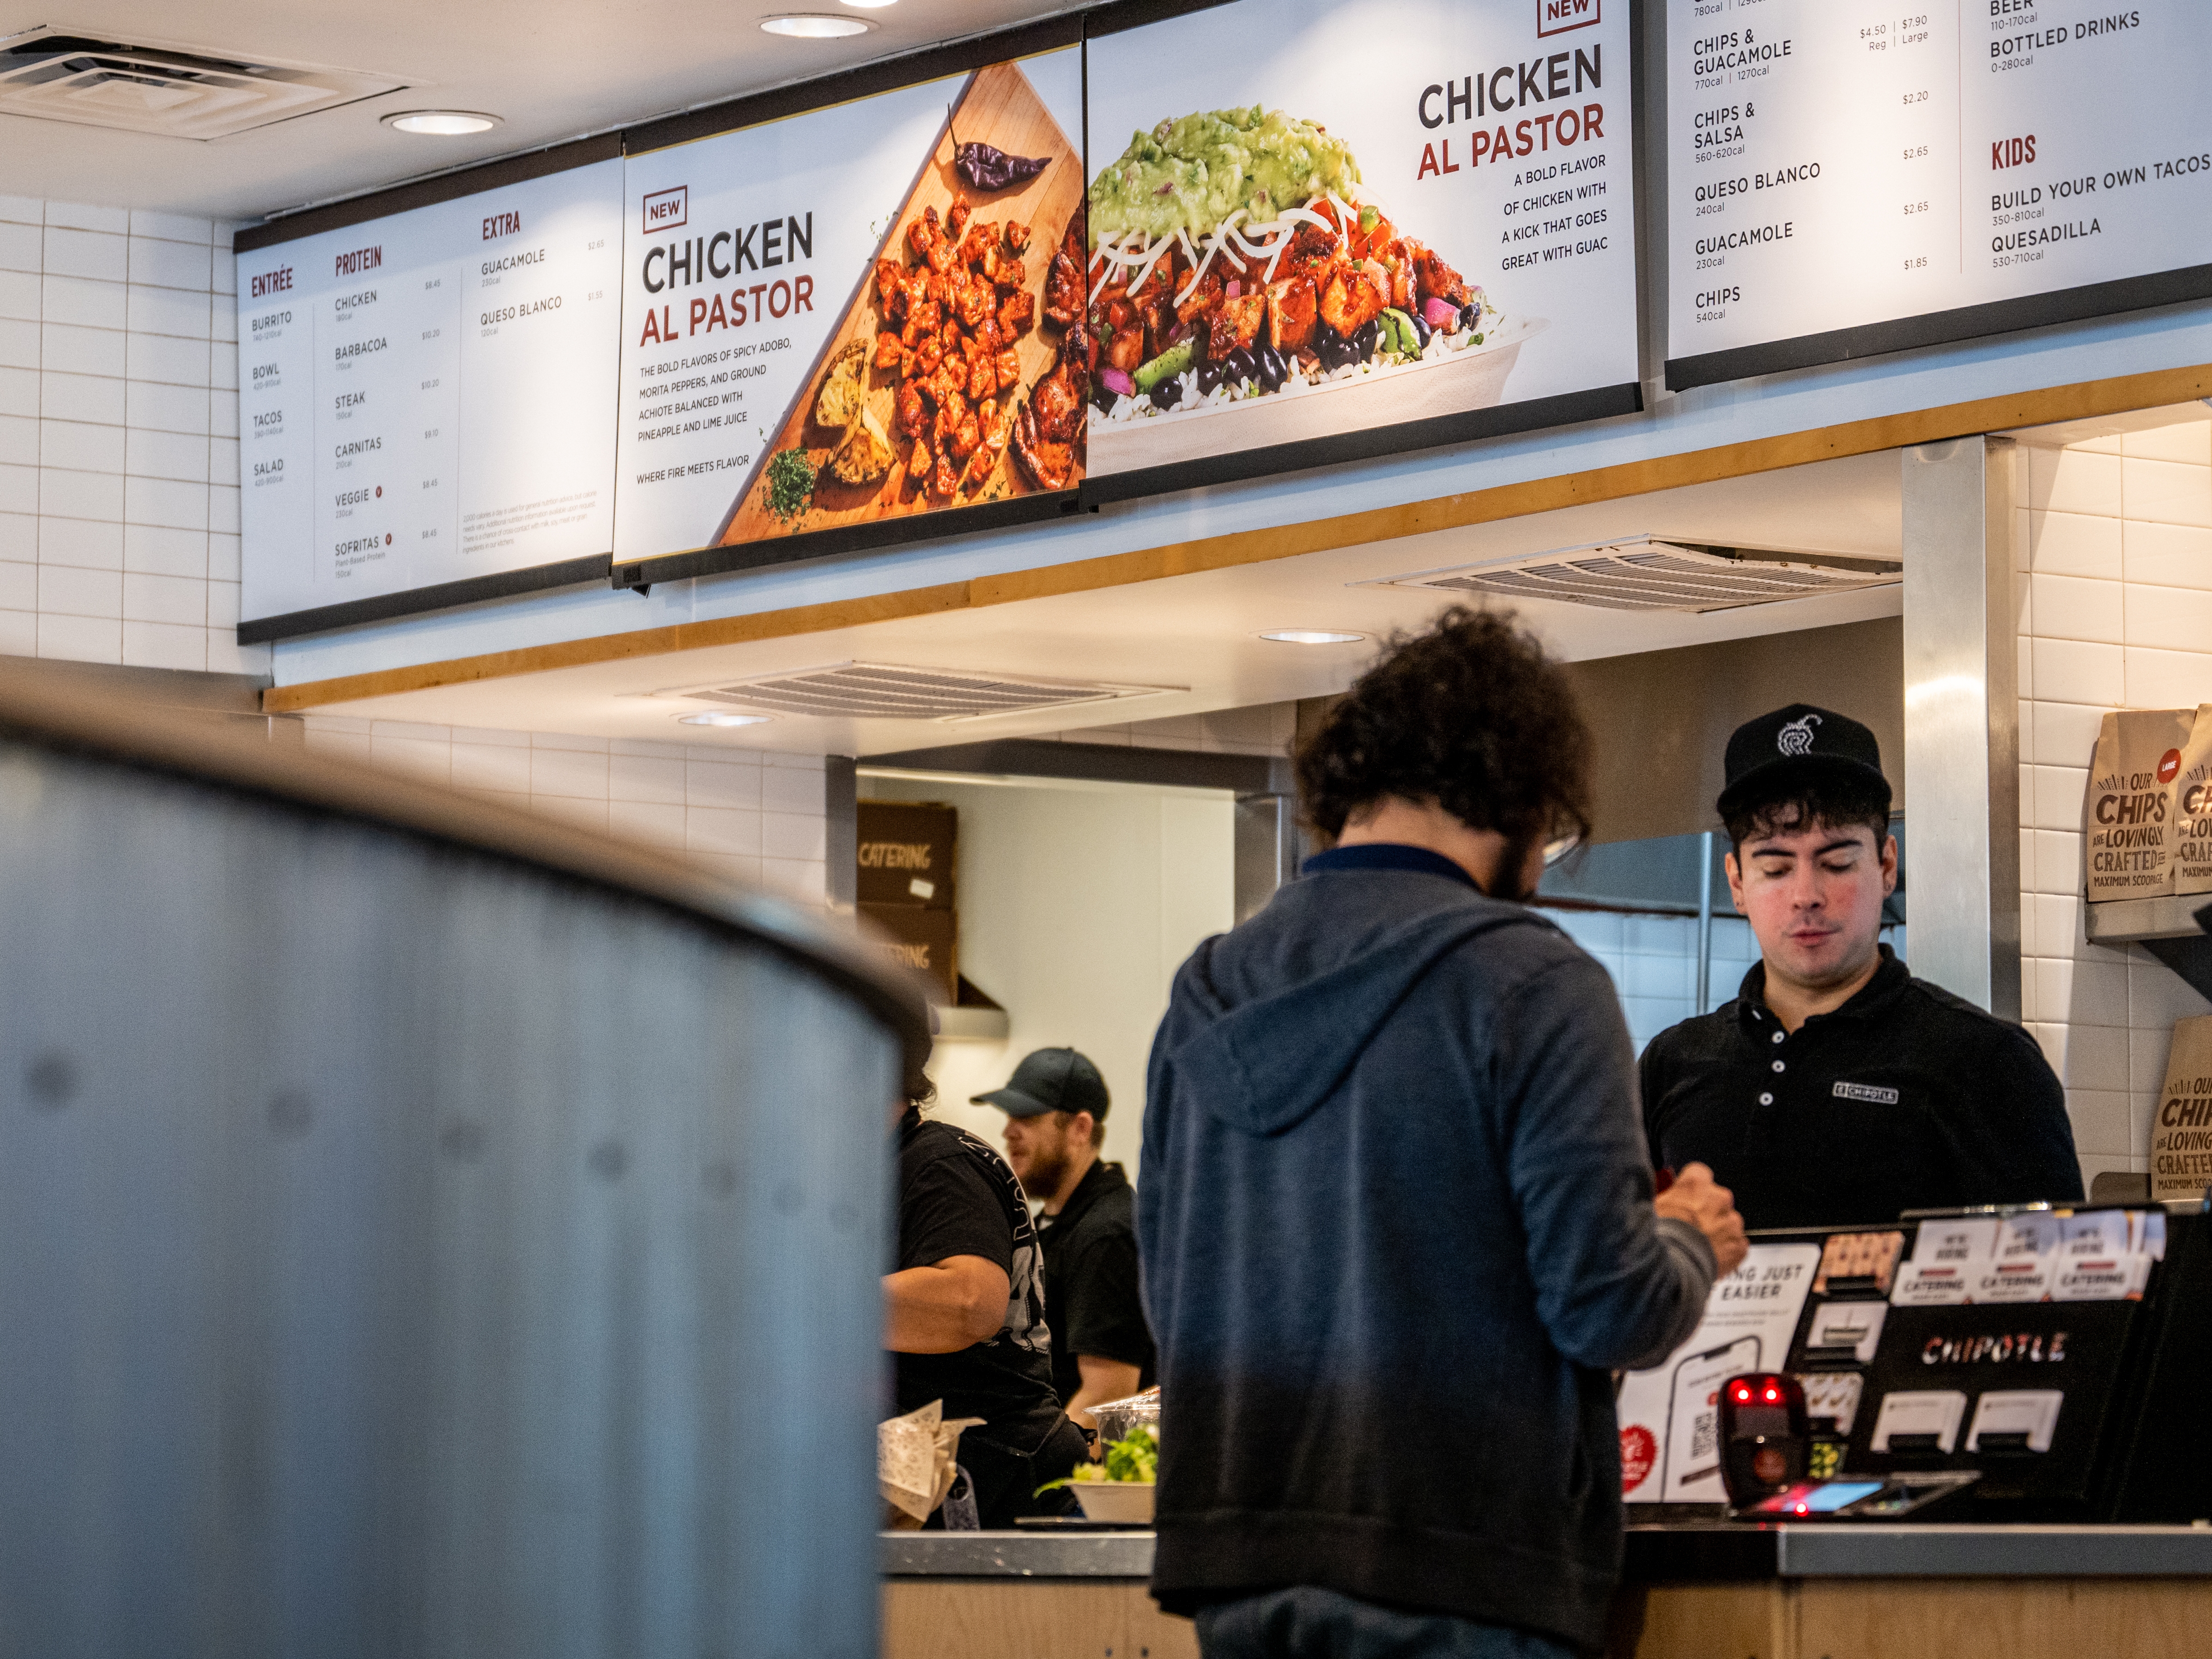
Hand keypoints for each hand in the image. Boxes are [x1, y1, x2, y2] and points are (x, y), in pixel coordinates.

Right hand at [1654, 1161, 1747, 1278]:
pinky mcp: (1739, 1245)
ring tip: (1698, 1244)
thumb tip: (1655, 1194)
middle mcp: (1718, 1198)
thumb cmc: (1660, 1239)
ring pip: (1728, 1221)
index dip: (1691, 1188)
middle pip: (1716, 1197)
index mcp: (1695, 1184)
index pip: (1699, 1173)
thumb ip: (1662, 1196)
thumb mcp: (1650, 1207)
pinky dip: (1726, 1249)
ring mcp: (1732, 1222)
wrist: (1673, 1271)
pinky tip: (1710, 1255)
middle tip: (1688, 1225)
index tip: (1685, 1196)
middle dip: (1706, 1209)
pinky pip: (1737, 1244)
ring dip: (1716, 1229)